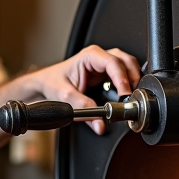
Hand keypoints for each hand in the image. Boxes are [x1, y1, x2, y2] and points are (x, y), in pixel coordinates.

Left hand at [24, 44, 141, 133]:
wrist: (45, 85)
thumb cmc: (52, 83)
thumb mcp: (65, 97)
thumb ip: (83, 109)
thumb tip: (100, 122)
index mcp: (90, 56)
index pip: (113, 63)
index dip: (122, 78)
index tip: (125, 93)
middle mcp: (99, 58)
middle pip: (126, 61)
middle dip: (133, 77)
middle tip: (132, 96)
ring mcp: (104, 65)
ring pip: (128, 66)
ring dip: (133, 80)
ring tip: (131, 96)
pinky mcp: (107, 75)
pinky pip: (124, 76)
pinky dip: (129, 85)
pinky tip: (127, 96)